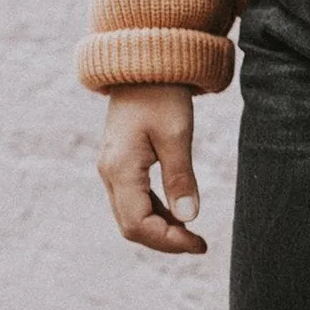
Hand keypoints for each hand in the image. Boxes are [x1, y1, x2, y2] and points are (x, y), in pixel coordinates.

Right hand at [97, 84, 206, 254]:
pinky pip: (134, 200)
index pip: (138, 224)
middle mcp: (110, 173)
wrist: (143, 65)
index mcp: (120, 169)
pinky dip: (155, 213)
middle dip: (164, 240)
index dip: (168, 241)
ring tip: (193, 234)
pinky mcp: (121, 164)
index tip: (199, 244)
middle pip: (131, 225)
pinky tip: (179, 214)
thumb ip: (181, 177)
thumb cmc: (162, 95)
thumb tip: (188, 218)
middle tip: (199, 244)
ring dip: (161, 228)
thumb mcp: (177, 135)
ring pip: (131, 215)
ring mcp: (113, 169)